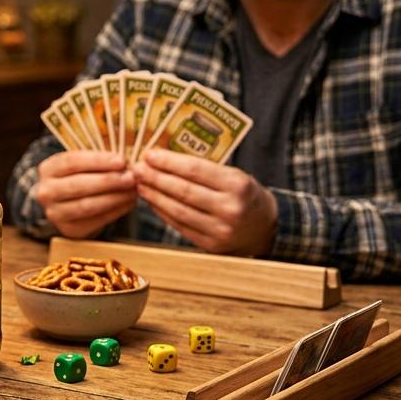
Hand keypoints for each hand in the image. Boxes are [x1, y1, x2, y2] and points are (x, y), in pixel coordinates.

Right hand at [33, 150, 137, 237]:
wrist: (66, 205)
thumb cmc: (79, 177)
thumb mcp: (81, 165)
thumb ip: (99, 161)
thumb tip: (126, 163)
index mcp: (48, 169)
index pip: (72, 162)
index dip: (98, 161)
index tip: (121, 160)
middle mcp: (46, 192)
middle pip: (79, 185)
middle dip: (108, 180)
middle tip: (131, 177)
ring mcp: (55, 213)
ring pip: (87, 205)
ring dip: (114, 197)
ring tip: (133, 191)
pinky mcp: (69, 229)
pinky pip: (96, 220)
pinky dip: (115, 211)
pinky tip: (128, 203)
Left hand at [133, 148, 278, 255]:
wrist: (264, 227)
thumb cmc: (243, 194)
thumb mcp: (233, 175)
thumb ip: (203, 168)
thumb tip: (162, 158)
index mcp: (238, 184)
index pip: (195, 170)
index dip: (168, 162)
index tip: (149, 154)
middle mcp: (230, 208)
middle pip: (183, 191)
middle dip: (156, 178)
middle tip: (136, 168)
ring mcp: (221, 230)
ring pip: (178, 210)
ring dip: (154, 196)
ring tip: (140, 184)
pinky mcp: (211, 245)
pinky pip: (180, 225)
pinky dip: (163, 212)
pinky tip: (152, 201)